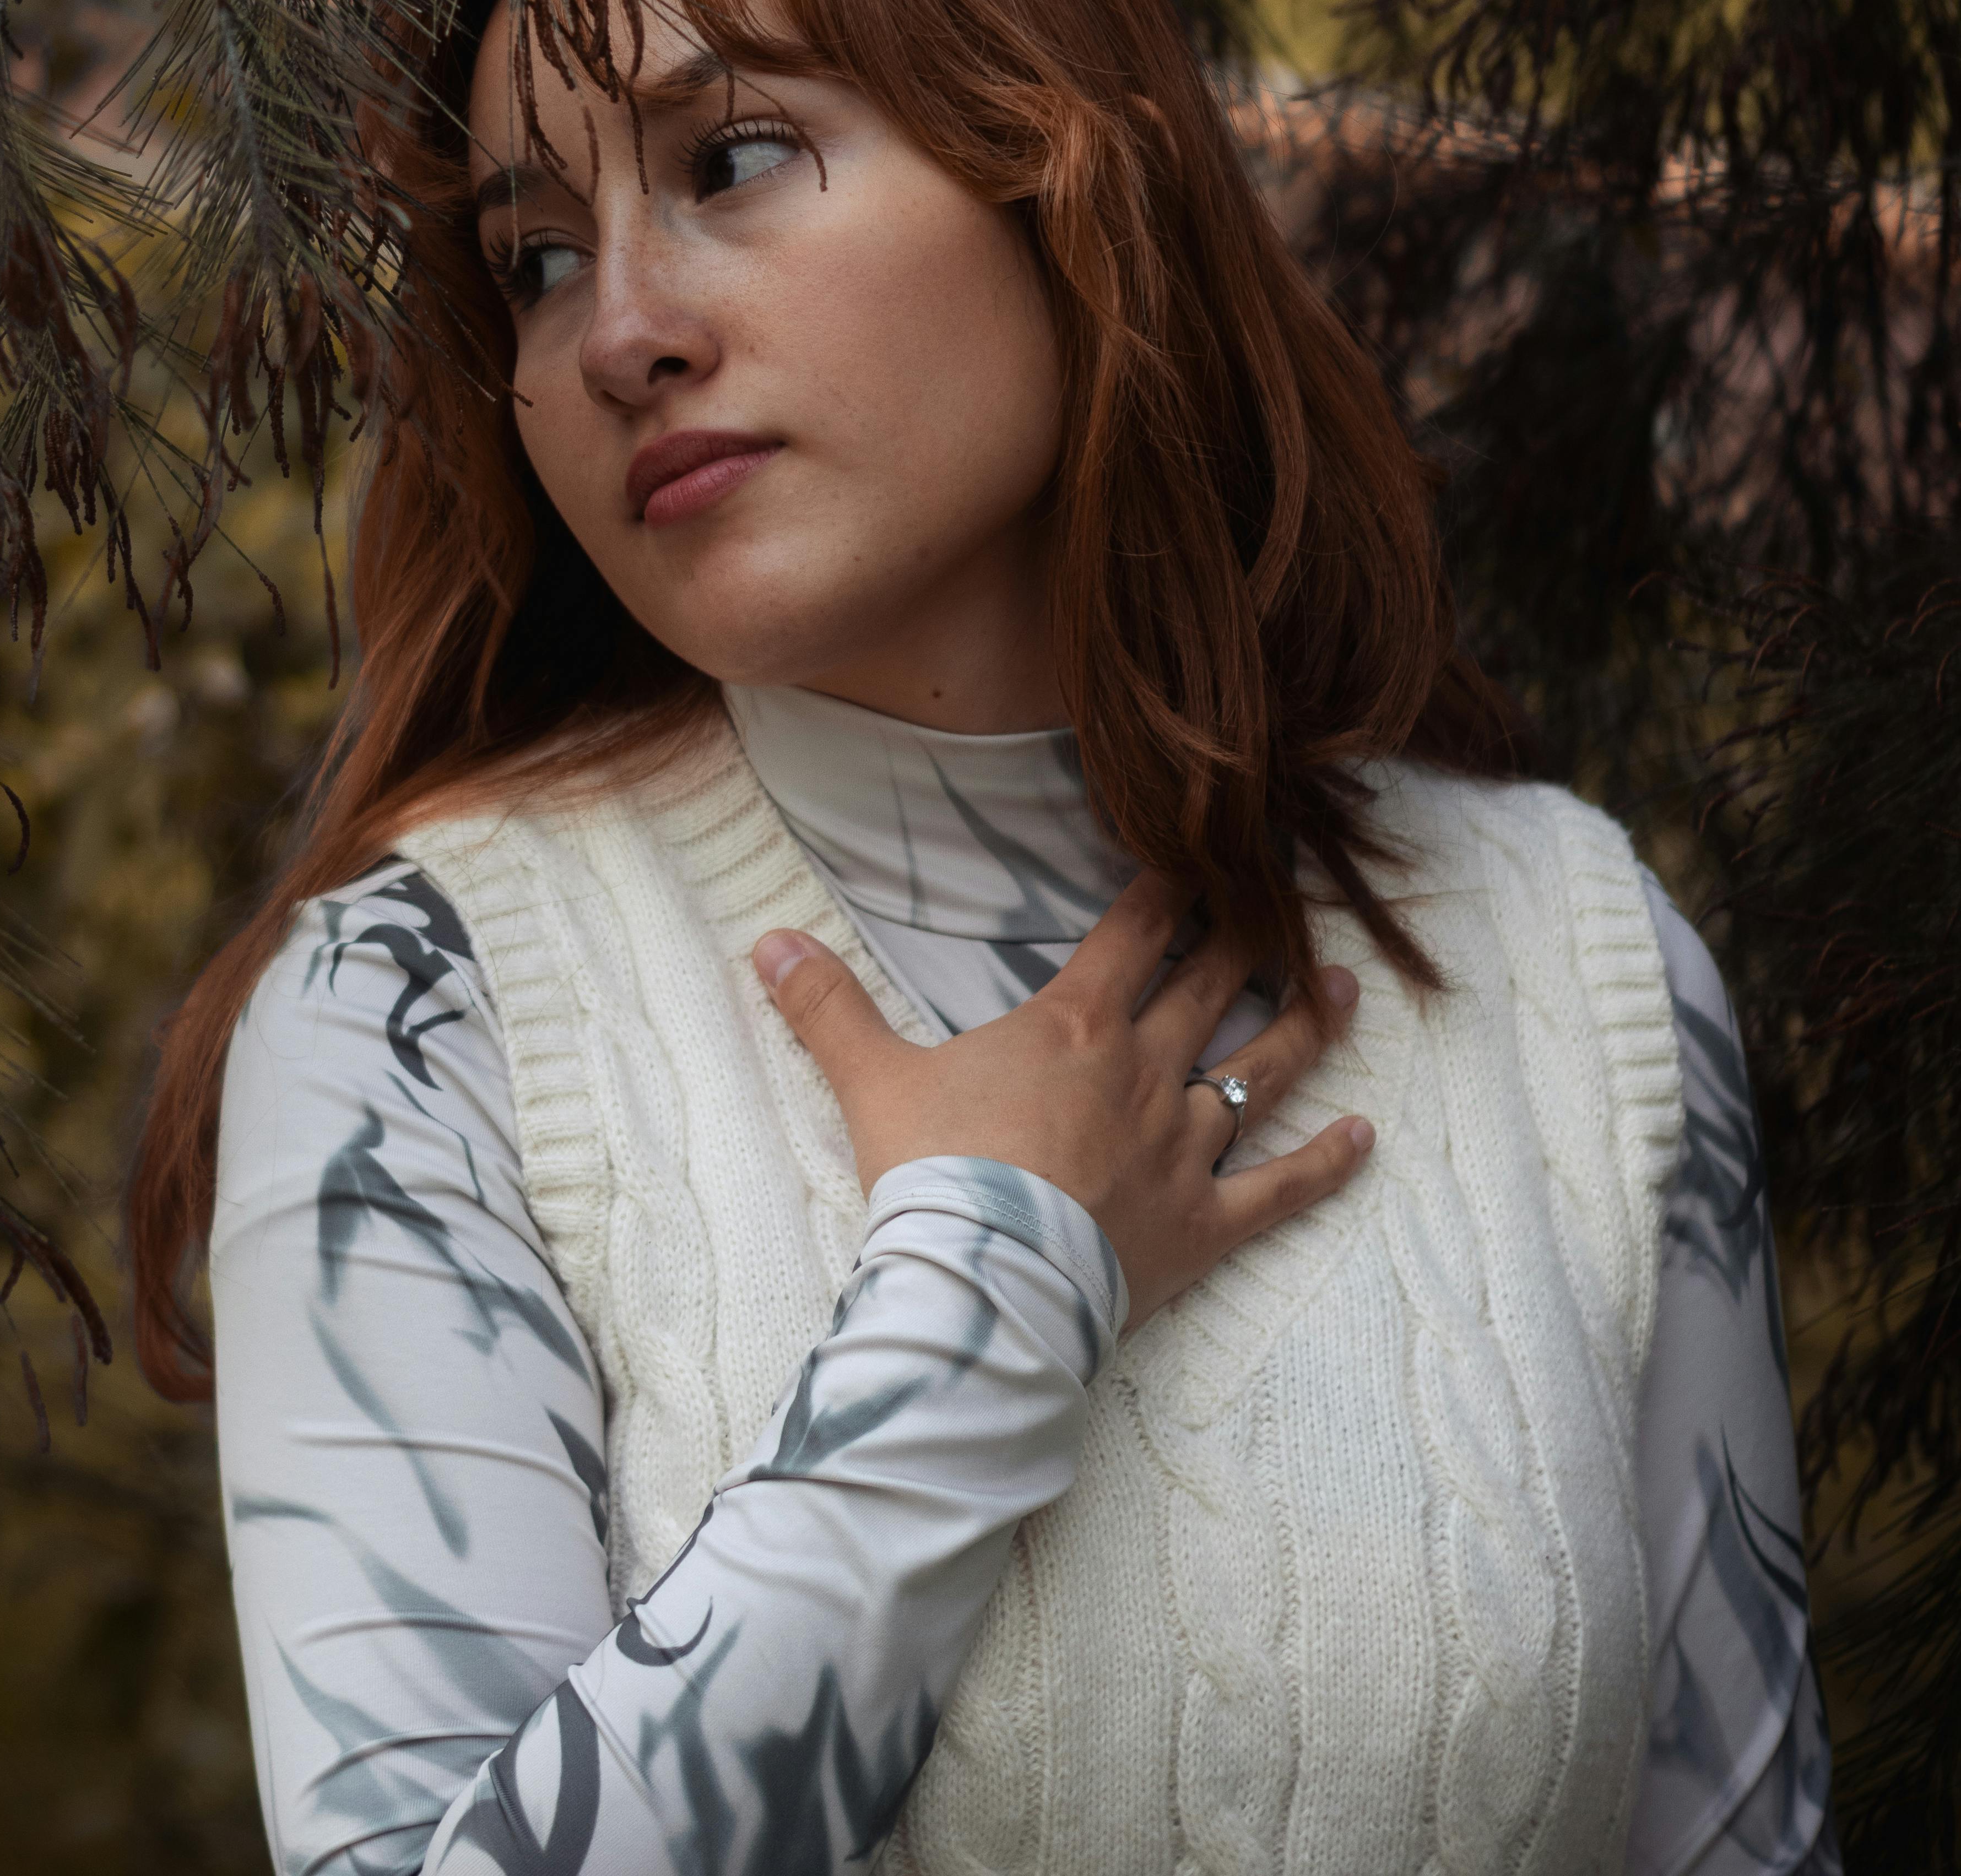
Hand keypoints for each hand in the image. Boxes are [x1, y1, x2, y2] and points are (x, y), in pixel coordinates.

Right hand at [752, 870, 1372, 1331]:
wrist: (982, 1286)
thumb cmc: (933, 1177)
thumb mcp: (871, 1081)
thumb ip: (826, 1006)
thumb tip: (765, 941)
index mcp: (1077, 1025)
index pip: (1138, 930)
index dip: (1175, 884)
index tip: (1208, 845)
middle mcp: (1146, 1071)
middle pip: (1213, 986)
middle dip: (1254, 936)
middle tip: (1291, 896)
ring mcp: (1185, 1148)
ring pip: (1263, 1072)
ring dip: (1307, 1026)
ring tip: (1344, 986)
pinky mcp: (1207, 1225)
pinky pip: (1283, 1189)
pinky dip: (1328, 1165)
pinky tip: (1367, 1138)